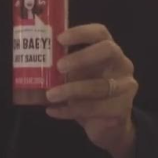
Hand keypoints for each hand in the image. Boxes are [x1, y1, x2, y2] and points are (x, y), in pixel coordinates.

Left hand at [46, 24, 137, 157]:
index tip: (60, 38)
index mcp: (108, 51)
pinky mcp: (121, 109)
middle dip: (82, 57)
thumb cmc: (87, 92)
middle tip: (59, 66)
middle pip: (108, 51)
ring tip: (50, 95)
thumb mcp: (75, 76)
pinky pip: (94, 109)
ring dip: (71, 90)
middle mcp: (122, 64)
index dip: (82, 32)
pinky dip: (69, 110)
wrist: (108, 125)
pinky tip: (53, 110)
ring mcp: (126, 87)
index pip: (100, 33)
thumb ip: (61, 67)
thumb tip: (31, 62)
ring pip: (100, 86)